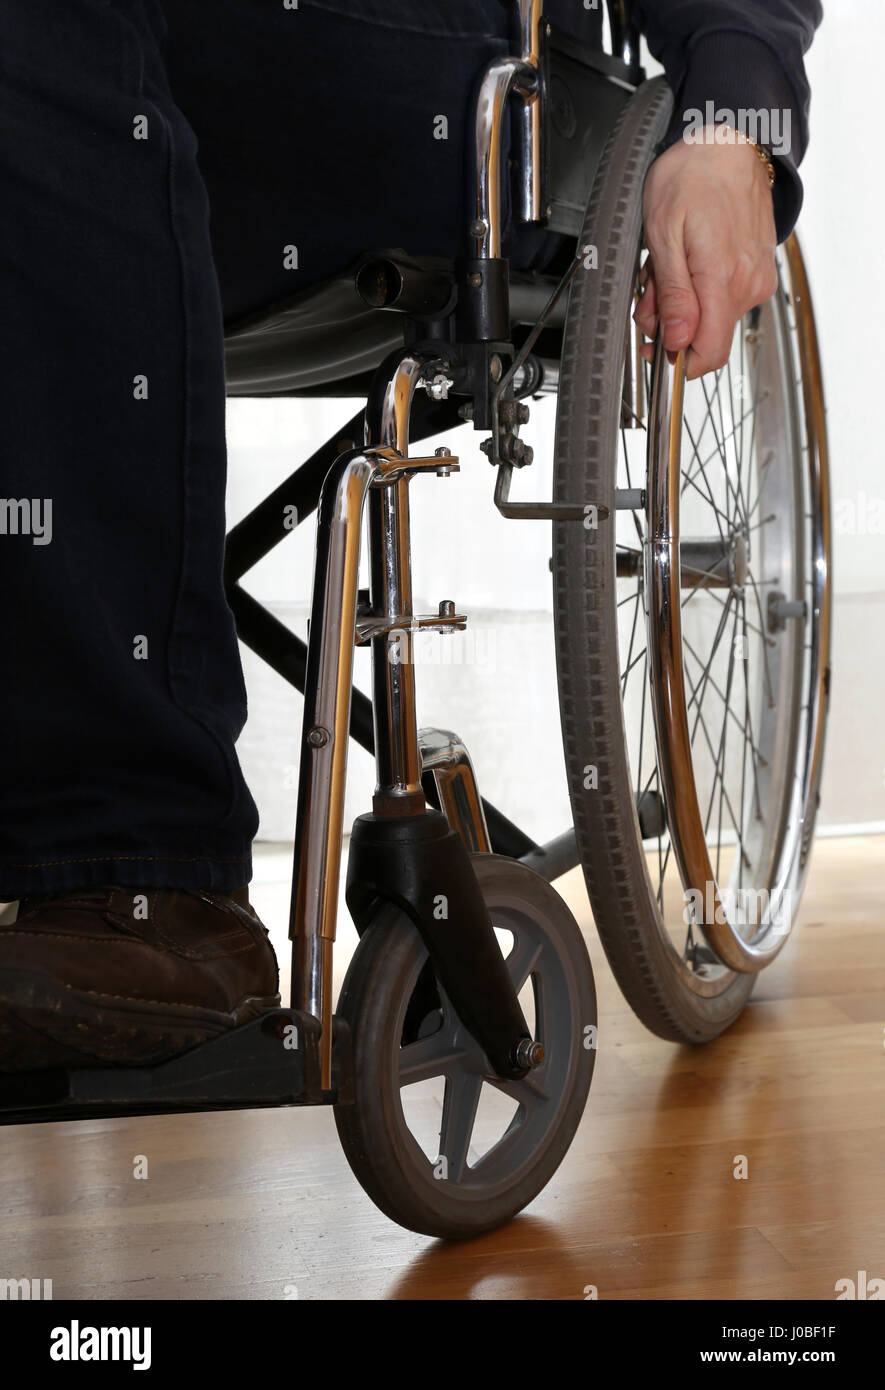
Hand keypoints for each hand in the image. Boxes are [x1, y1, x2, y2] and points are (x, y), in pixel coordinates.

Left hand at [635, 127, 777, 380]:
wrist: (727, 140)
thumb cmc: (691, 176)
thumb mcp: (664, 235)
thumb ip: (673, 295)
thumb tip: (677, 341)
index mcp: (723, 281)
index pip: (709, 354)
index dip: (679, 361)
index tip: (655, 350)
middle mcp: (748, 285)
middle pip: (705, 336)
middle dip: (670, 323)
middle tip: (647, 289)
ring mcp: (757, 277)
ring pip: (712, 316)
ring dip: (681, 301)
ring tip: (665, 264)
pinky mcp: (758, 269)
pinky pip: (726, 296)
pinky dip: (699, 286)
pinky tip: (687, 259)